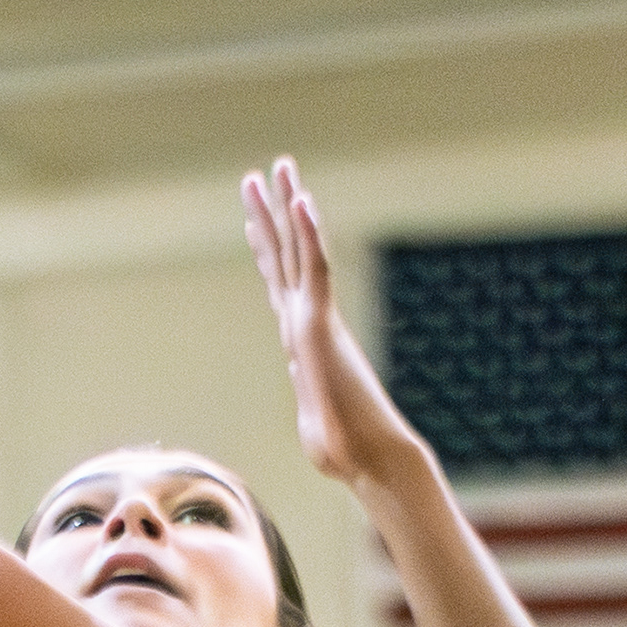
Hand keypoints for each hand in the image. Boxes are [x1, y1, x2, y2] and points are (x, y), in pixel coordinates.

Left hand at [240, 156, 424, 489]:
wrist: (370, 459)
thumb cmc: (346, 450)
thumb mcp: (314, 422)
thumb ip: (309, 398)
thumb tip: (306, 390)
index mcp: (303, 339)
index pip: (282, 284)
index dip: (269, 249)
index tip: (256, 218)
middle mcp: (307, 321)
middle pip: (284, 256)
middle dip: (272, 212)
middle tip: (260, 173)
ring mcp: (314, 320)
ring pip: (296, 252)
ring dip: (287, 207)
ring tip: (280, 167)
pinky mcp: (323, 326)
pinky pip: (315, 271)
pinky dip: (310, 236)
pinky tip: (303, 202)